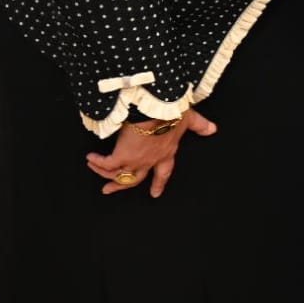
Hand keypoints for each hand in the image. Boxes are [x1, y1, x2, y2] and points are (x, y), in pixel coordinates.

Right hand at [85, 108, 217, 196]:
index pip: (164, 172)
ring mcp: (136, 160)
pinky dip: (98, 163)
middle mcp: (151, 160)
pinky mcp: (123, 154)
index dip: (159, 183)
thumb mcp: (189, 118)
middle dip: (122, 186)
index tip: (155, 193)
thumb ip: (200, 125)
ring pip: (120, 175)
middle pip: (135, 180)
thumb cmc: (173, 112)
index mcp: (167, 152)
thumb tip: (213, 129)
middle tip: (110, 191)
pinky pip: (108, 165)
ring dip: (106, 176)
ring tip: (94, 172)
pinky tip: (90, 159)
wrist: (158, 110)